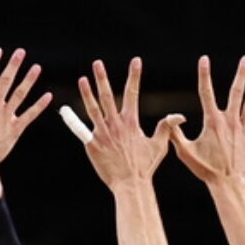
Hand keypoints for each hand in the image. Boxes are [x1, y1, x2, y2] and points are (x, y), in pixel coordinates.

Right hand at [0, 48, 51, 164]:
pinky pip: (29, 115)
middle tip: (20, 52)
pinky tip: (48, 96)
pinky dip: (39, 106)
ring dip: (29, 80)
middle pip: (5, 80)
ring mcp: (6, 116)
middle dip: (13, 64)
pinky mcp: (14, 129)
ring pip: (20, 94)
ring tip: (37, 67)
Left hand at [77, 58, 183, 189]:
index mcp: (131, 121)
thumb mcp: (159, 145)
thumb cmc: (145, 166)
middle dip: (102, 78)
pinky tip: (64, 112)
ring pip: (92, 109)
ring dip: (86, 93)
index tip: (135, 61)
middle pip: (107, 96)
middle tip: (97, 63)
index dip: (134, 76)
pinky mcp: (92, 144)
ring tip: (82, 79)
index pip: (133, 93)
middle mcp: (115, 124)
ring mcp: (101, 134)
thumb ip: (166, 127)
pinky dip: (72, 121)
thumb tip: (180, 116)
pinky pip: (81, 130)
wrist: (130, 183)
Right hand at [170, 55, 244, 185]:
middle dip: (241, 74)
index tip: (203, 59)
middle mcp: (231, 121)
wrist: (227, 183)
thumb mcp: (184, 152)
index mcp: (213, 122)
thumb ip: (176, 133)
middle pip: (236, 92)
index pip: (205, 93)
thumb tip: (173, 117)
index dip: (203, 75)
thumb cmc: (204, 169)